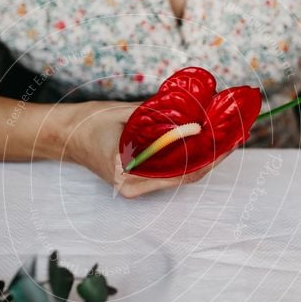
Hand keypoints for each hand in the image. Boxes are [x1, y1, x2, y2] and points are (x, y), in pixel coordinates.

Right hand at [64, 101, 224, 198]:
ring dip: (206, 155)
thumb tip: (195, 119)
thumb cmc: (88, 123)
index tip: (227, 139)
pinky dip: (191, 153)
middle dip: (214, 155)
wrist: (63, 132)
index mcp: (129, 177)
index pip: (180, 172)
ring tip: (229, 135)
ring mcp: (138, 183)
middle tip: (236, 133)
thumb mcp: (124, 115)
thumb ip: (158, 119)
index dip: (208, 156)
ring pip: (182, 172)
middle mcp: (135, 186)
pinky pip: (172, 167)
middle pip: (186, 174)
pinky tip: (208, 139)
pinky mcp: (141, 175)